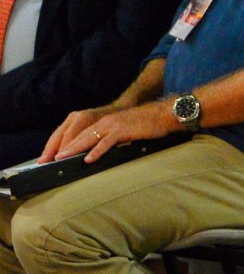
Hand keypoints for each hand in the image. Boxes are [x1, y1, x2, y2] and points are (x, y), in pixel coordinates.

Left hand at [46, 102, 178, 163]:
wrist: (164, 114)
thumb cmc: (147, 125)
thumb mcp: (125, 132)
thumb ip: (112, 140)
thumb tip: (102, 153)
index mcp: (104, 122)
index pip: (81, 134)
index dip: (66, 144)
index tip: (55, 155)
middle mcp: (105, 122)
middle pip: (80, 135)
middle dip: (64, 147)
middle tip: (50, 158)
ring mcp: (113, 125)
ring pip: (89, 138)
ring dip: (74, 149)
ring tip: (61, 158)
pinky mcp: (123, 130)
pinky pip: (106, 142)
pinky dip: (96, 151)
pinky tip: (88, 159)